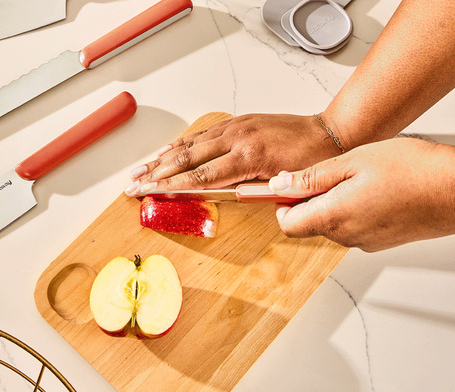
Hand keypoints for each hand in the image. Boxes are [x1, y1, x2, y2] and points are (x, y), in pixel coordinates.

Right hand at [125, 113, 341, 194]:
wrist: (328, 134)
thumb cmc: (311, 161)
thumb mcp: (283, 185)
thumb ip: (251, 192)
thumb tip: (223, 199)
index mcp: (248, 157)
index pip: (199, 176)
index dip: (169, 186)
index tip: (147, 192)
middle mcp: (237, 138)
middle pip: (186, 158)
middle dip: (155, 173)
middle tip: (133, 183)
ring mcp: (235, 127)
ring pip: (189, 144)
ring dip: (162, 158)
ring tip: (140, 170)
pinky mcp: (237, 122)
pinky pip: (202, 134)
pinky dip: (181, 144)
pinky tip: (166, 151)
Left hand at [268, 138, 454, 251]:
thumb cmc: (413, 171)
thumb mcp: (353, 162)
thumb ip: (311, 177)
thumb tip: (279, 185)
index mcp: (333, 217)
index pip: (287, 224)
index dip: (281, 204)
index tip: (285, 185)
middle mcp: (345, 236)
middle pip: (308, 223)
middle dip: (307, 200)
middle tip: (326, 173)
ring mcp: (364, 241)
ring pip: (330, 224)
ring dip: (330, 203)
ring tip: (355, 178)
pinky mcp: (379, 240)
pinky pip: (351, 227)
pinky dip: (350, 210)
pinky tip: (370, 190)